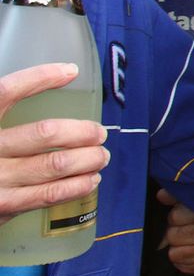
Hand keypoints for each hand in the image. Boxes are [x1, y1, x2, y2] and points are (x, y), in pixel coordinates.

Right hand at [0, 64, 107, 227]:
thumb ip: (3, 109)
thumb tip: (45, 83)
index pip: (6, 92)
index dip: (40, 78)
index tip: (69, 71)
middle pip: (44, 132)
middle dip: (81, 131)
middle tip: (98, 132)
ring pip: (54, 163)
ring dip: (87, 159)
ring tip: (100, 155)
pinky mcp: (4, 205)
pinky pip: (48, 194)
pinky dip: (76, 185)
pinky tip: (90, 179)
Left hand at [156, 189, 193, 273]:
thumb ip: (178, 196)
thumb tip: (161, 195)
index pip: (174, 217)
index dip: (176, 217)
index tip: (185, 217)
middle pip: (172, 236)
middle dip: (176, 233)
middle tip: (188, 229)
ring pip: (174, 254)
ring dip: (179, 248)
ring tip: (190, 241)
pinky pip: (183, 267)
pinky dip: (185, 260)